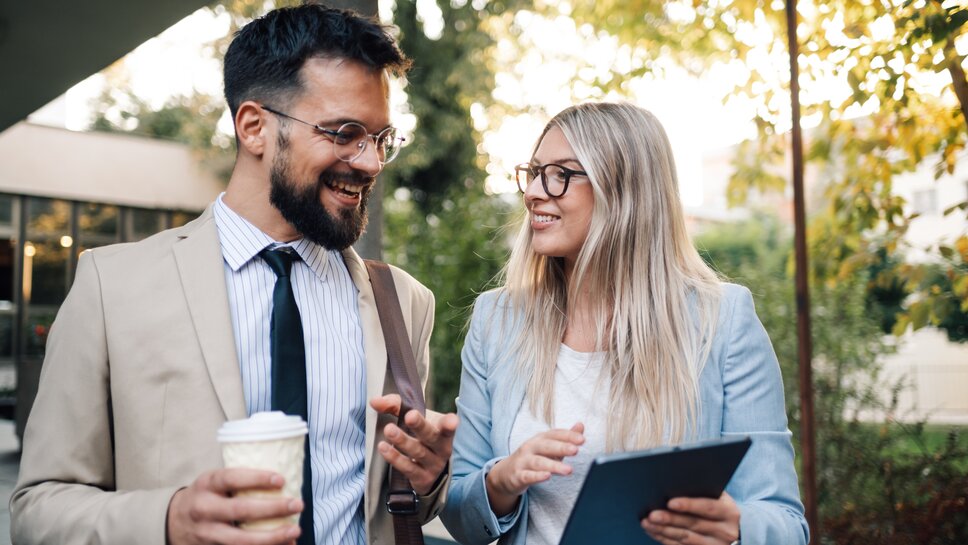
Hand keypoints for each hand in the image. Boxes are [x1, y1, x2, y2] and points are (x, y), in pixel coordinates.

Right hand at [166, 468, 302, 544]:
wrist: (173, 522)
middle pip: (240, 510)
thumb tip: (281, 480)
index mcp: (207, 484)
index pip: (232, 478)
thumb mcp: (214, 481)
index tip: (281, 480)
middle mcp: (204, 509)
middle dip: (272, 508)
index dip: (257, 478)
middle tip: (297, 504)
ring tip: (295, 531)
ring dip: (271, 537)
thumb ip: (238, 480)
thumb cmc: (206, 496)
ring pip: (240, 540)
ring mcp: (206, 533)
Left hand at [370, 394, 458, 495]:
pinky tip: (383, 448)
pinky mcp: (422, 479)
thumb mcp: (412, 418)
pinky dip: (395, 457)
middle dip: (420, 426)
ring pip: (418, 452)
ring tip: (389, 430)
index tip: (451, 421)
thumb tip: (374, 402)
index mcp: (443, 431)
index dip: (450, 424)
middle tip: (409, 416)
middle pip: (431, 436)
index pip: (448, 426)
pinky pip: (408, 468)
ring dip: (403, 440)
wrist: (428, 469)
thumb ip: (395, 406)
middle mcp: (442, 449)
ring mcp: (434, 465)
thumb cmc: (420, 436)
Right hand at [485, 422, 584, 515]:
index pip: (554, 434)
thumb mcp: (549, 448)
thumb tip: (581, 426)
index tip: (582, 439)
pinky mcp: (518, 476)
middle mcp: (530, 447)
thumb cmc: (532, 458)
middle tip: (576, 450)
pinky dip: (537, 476)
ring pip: (538, 462)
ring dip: (554, 465)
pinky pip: (527, 476)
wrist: (506, 473)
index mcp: (540, 439)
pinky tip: (547, 476)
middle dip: (561, 447)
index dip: (568, 435)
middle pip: (546, 446)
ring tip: (568, 470)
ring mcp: (523, 461)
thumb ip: (565, 438)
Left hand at [640, 492, 740, 544]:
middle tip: (652, 515)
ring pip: (686, 538)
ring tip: (647, 523)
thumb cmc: (719, 506)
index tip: (670, 503)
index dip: (689, 505)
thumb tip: (674, 481)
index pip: (708, 507)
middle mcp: (725, 531)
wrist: (734, 529)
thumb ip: (702, 490)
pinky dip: (665, 539)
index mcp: (728, 512)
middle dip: (670, 519)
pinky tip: (654, 531)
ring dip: (663, 530)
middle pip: (693, 524)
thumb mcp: (719, 497)